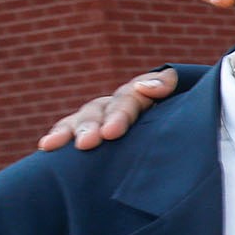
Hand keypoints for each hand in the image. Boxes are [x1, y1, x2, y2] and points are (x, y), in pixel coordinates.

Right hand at [36, 69, 179, 150]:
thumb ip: (169, 88)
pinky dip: (60, 136)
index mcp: (144, 95)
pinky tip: (46, 147)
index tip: (111, 133)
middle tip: (87, 144)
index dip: (120, 115)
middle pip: (101, 109)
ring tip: (51, 145)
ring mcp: (103, 116)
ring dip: (68, 131)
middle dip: (92, 126)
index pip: (129, 98)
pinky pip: (71, 130)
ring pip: (83, 118)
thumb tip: (148, 87)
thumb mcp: (187, 107)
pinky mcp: (92, 131)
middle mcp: (120, 103)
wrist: (182, 138)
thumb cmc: (188, 123)